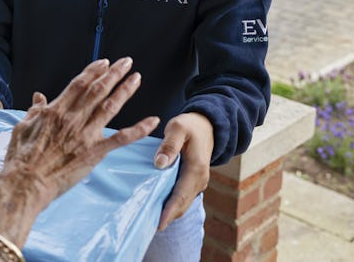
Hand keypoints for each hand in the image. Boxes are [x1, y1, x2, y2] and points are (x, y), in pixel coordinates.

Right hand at [0, 57, 158, 245]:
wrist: (26, 183)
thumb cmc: (21, 158)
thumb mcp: (22, 128)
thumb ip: (34, 111)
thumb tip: (39, 97)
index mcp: (55, 111)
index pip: (79, 84)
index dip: (93, 71)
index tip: (104, 62)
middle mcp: (72, 118)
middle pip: (97, 90)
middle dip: (113, 74)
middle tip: (126, 62)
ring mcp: (85, 135)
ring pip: (110, 107)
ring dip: (125, 91)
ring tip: (136, 78)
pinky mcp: (94, 153)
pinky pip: (121, 139)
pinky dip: (139, 129)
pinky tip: (152, 121)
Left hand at [153, 112, 214, 229]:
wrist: (206, 125)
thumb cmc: (190, 126)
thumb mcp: (178, 127)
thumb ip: (169, 144)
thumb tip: (160, 163)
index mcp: (196, 168)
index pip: (181, 194)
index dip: (170, 210)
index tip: (158, 224)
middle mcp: (200, 179)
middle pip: (182, 204)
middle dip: (167, 217)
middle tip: (147, 228)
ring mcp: (198, 182)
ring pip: (182, 202)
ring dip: (169, 212)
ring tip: (149, 221)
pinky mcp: (193, 182)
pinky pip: (182, 197)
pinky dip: (172, 204)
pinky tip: (157, 207)